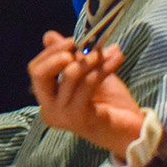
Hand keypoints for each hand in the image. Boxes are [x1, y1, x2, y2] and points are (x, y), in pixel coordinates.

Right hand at [29, 37, 146, 157]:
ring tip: (107, 52)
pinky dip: (103, 67)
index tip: (72, 40)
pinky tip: (116, 58)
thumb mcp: (88, 73)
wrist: (131, 131)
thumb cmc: (109, 103)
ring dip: (90, 58)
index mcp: (48, 99)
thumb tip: (48, 35)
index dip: (51, 52)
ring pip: (69, 74)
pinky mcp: (79, 116)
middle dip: (57, 54)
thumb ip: (70, 57)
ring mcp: (63, 114)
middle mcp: (49, 109)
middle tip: (77, 45)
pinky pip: (88, 83)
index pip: (36, 70)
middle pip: (39, 74)